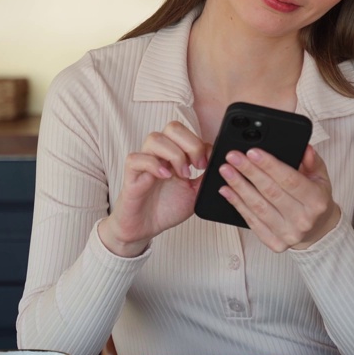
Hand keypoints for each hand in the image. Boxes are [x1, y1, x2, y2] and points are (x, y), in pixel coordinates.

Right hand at [99, 121, 210, 257]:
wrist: (146, 226)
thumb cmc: (167, 207)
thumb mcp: (196, 191)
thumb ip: (206, 176)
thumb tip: (222, 163)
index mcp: (174, 153)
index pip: (188, 132)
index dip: (201, 143)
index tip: (208, 163)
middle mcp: (159, 153)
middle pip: (173, 128)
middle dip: (191, 144)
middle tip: (198, 166)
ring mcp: (144, 161)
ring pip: (155, 139)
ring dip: (174, 154)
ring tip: (183, 175)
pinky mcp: (131, 174)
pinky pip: (136, 158)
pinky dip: (153, 165)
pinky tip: (165, 176)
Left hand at [216, 145, 340, 251]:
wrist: (318, 230)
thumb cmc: (316, 200)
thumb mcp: (320, 178)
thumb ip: (313, 161)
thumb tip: (304, 149)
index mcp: (317, 201)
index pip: (290, 180)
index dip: (269, 165)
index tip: (252, 152)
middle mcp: (303, 219)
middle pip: (270, 192)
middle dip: (249, 171)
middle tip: (233, 157)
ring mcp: (288, 233)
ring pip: (258, 207)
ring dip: (239, 187)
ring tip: (226, 171)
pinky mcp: (274, 242)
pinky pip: (251, 221)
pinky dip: (237, 204)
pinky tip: (227, 190)